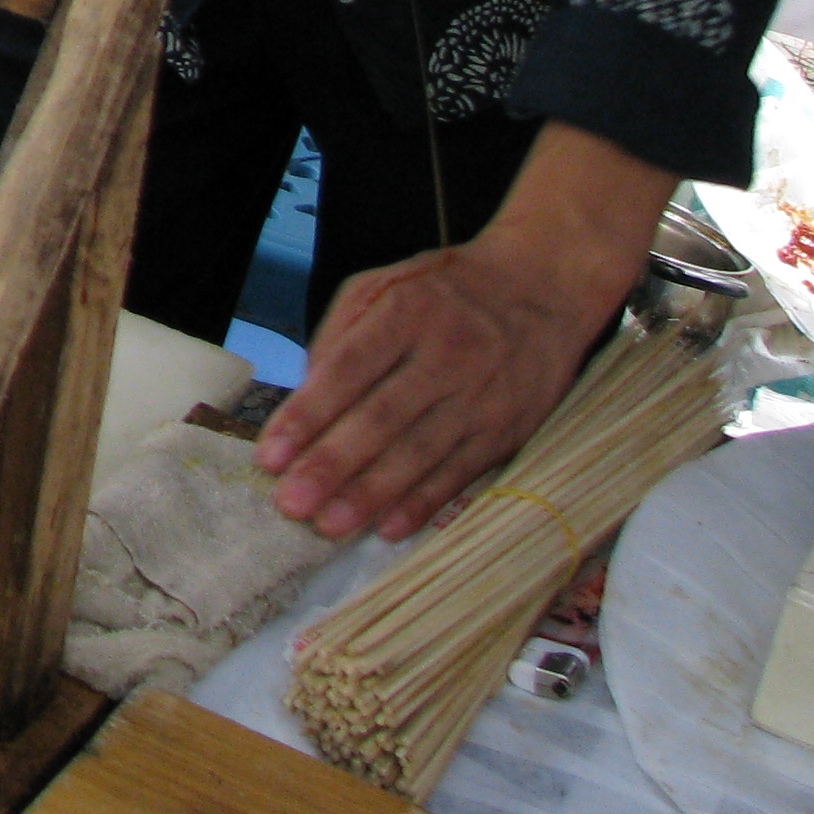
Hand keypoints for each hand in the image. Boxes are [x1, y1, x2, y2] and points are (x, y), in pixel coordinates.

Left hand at [255, 124, 671, 538]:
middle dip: (333, 465)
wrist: (542, 288)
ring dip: (372, 494)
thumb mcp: (383, 286)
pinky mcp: (508, 429)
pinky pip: (460, 472)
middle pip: (382, 418)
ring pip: (420, 453)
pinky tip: (390, 527)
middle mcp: (447, 355)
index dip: (308, 415)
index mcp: (406, 312)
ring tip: (331, 525)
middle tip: (292, 504)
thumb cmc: (444, 291)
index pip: (348, 370)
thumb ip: (338, 335)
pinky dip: (424, 503)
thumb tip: (304, 393)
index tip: (271, 455)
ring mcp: (482, 396)